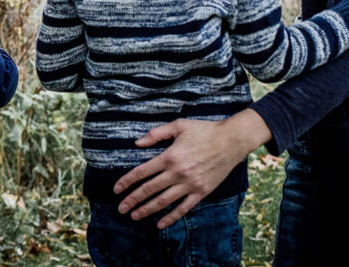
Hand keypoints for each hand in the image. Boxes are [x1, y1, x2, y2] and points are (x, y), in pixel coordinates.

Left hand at [114, 110, 270, 227]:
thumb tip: (137, 143)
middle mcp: (178, 173)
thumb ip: (156, 134)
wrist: (231, 141)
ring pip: (163, 201)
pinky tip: (160, 224)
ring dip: (147, 210)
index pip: (142, 172)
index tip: (116, 190)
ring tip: (134, 216)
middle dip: (133, 200)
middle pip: (149, 189)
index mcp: (169, 156)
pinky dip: (171, 217)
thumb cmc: (204, 130)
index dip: (127, 182)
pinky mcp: (201, 192)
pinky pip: (183, 208)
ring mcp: (190, 184)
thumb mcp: (178, 125)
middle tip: (121, 208)